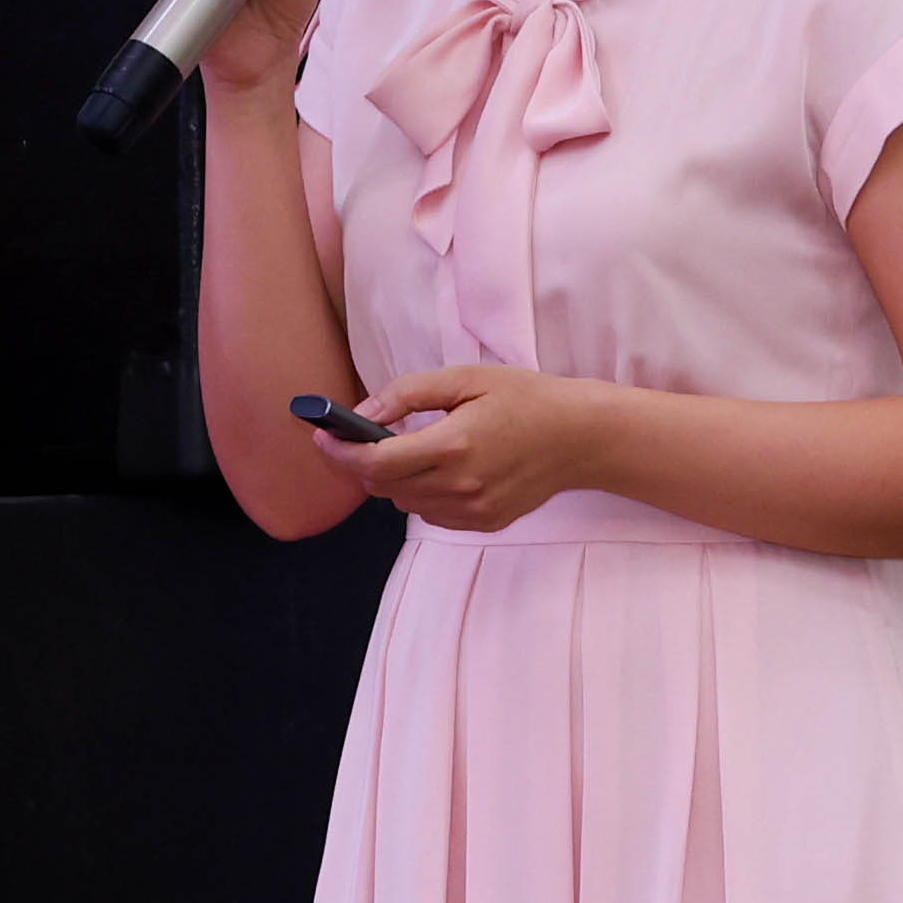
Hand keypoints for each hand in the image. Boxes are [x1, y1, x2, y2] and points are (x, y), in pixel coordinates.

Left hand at [338, 366, 612, 533]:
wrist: (579, 438)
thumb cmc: (525, 398)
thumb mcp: (465, 379)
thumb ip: (407, 394)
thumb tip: (362, 414)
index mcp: (453, 445)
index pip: (375, 464)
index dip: (340, 453)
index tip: (323, 436)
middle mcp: (459, 486)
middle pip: (382, 487)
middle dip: (361, 463)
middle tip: (358, 438)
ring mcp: (472, 511)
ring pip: (403, 504)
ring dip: (393, 479)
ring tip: (409, 449)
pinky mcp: (483, 523)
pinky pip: (431, 514)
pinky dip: (421, 493)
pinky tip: (441, 468)